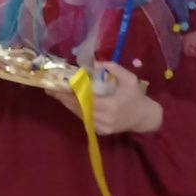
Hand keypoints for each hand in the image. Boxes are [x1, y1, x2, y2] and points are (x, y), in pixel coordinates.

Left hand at [46, 62, 162, 134]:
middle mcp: (105, 119)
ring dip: (67, 104)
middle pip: (79, 108)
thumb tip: (95, 63)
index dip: (70, 94)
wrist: (145, 118)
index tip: (58, 86)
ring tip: (55, 93)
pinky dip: (76, 110)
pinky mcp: (100, 131)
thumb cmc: (136, 96)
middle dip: (63, 98)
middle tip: (50, 89)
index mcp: (111, 106)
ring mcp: (102, 127)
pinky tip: (67, 101)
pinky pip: (84, 119)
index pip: (85, 100)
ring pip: (80, 114)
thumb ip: (113, 68)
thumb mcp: (129, 78)